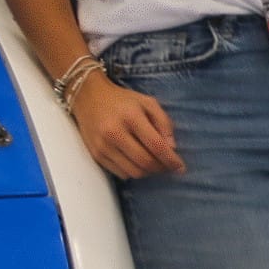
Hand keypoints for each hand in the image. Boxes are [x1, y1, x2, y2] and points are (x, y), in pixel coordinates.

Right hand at [69, 72, 183, 179]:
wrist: (87, 95)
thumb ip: (164, 122)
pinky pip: (121, 173)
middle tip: (167, 165)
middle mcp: (114, 132)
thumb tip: (172, 148)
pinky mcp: (96, 154)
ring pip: (134, 172)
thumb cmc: (121, 100)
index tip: (181, 167)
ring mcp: (103, 145)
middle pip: (145, 163)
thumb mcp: (147, 102)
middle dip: (161, 168)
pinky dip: (133, 171)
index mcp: (130, 117)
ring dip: (148, 172)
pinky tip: (135, 160)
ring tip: (152, 162)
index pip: (156, 145)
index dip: (171, 160)